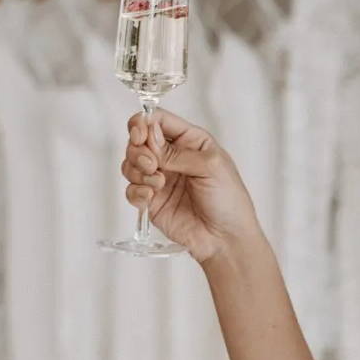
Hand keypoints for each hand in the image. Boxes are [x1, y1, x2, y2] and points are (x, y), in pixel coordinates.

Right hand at [118, 108, 261, 263]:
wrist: (225, 239)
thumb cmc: (229, 200)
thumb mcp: (211, 166)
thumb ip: (177, 151)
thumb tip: (149, 137)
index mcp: (189, 141)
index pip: (158, 120)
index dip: (143, 123)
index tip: (140, 134)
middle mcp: (172, 157)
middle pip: (139, 140)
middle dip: (139, 150)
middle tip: (152, 164)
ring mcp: (160, 179)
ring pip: (131, 164)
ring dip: (137, 171)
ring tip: (158, 183)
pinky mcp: (152, 201)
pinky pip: (131, 190)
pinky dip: (136, 192)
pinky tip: (150, 198)